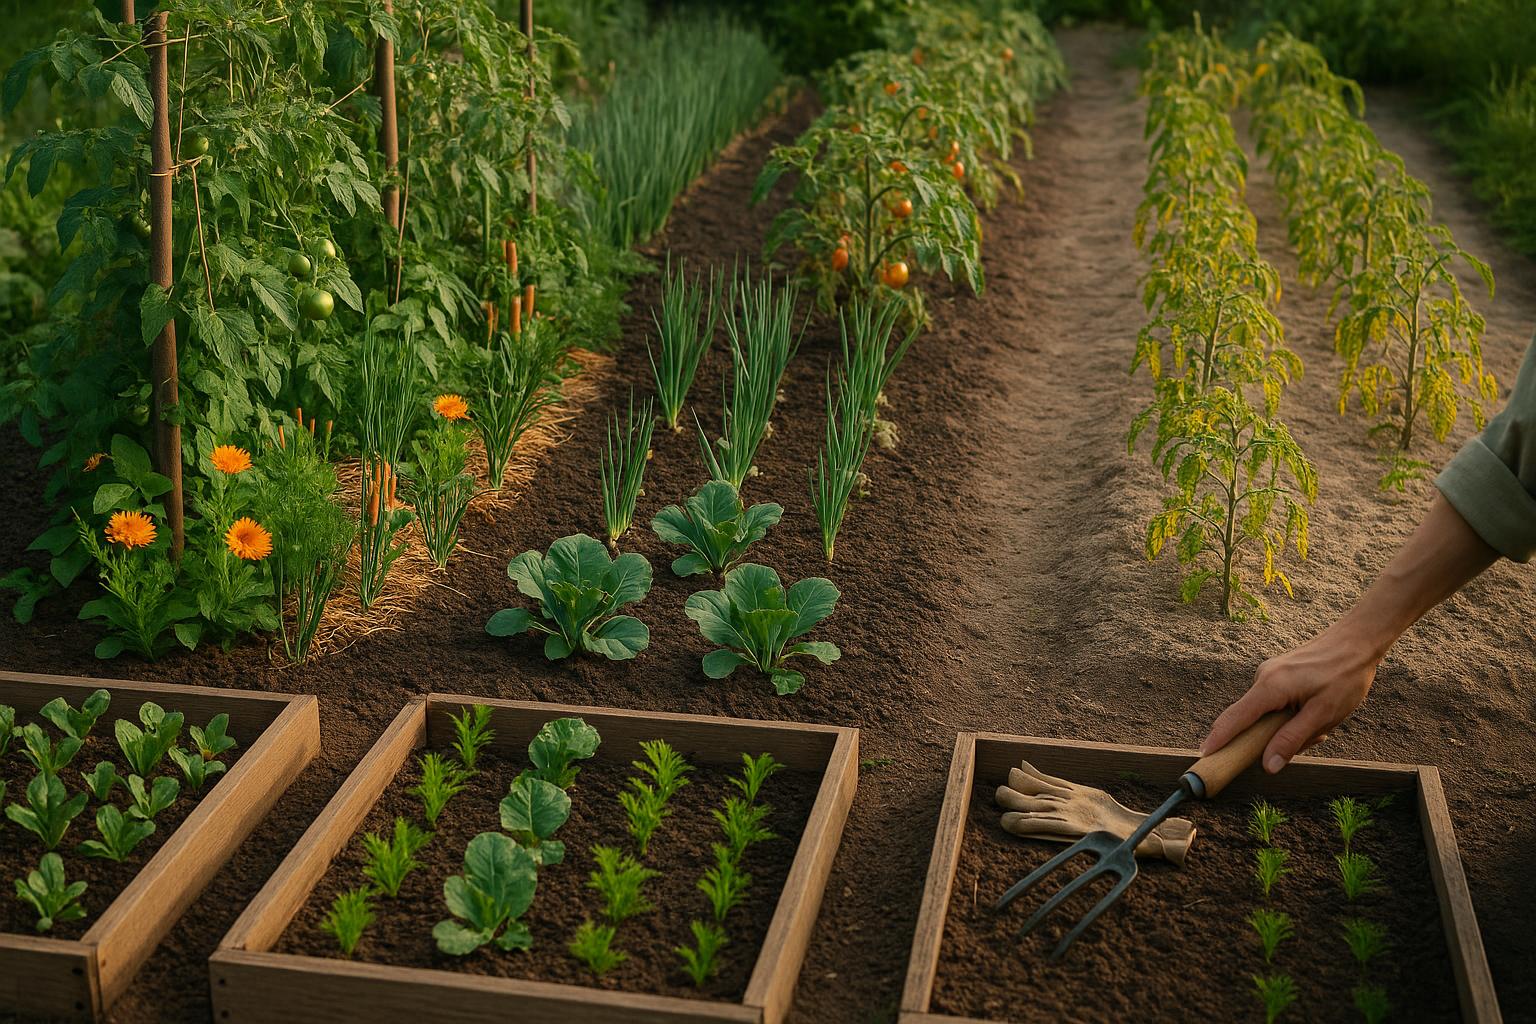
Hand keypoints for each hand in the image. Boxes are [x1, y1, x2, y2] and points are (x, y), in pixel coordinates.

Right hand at [1199, 624, 1379, 772]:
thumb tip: (1267, 766)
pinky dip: (1292, 715)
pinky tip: (1318, 711)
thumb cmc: (1344, 676)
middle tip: (1315, 737)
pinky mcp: (1277, 674)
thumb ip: (1292, 740)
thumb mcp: (1323, 714)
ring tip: (1323, 722)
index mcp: (1270, 687)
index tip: (1203, 757)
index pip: (1235, 719)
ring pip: (1266, 714)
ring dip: (1289, 726)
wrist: (1357, 640)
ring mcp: (1269, 674)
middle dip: (1274, 737)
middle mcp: (1262, 678)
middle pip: (1251, 720)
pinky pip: (1275, 703)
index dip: (1218, 740)